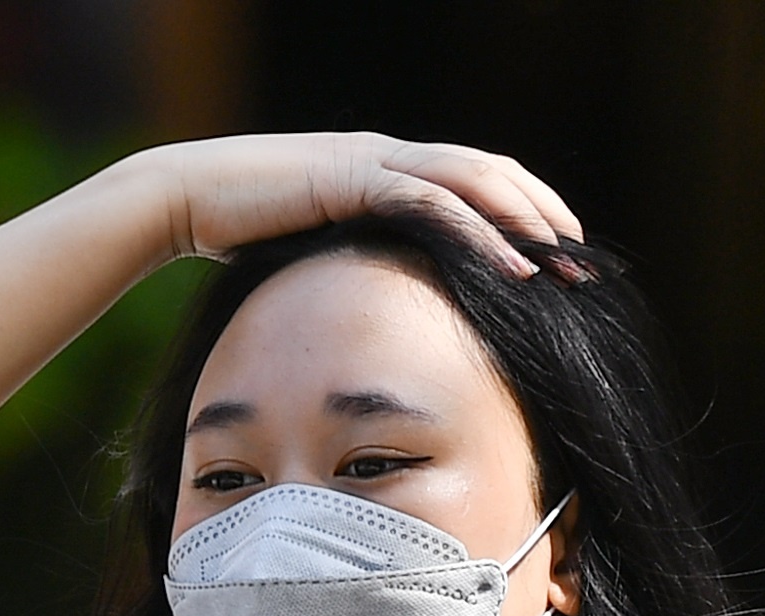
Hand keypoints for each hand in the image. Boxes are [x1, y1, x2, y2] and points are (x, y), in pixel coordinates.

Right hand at [138, 133, 582, 273]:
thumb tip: (393, 308)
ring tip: (566, 265)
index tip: (562, 257)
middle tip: (585, 264)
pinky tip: (516, 269)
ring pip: (474, 182)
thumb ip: (364, 261)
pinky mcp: (354, 178)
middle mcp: (391, 157)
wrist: (180, 198)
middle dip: (544, 217)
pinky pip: (434, 204)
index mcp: (388, 171)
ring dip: (527, 224)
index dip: (525, 212)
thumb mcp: (321, 249)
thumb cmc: (241, 233)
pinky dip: (481, 234)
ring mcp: (374, 162)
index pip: (477, 181)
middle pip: (491, 175)